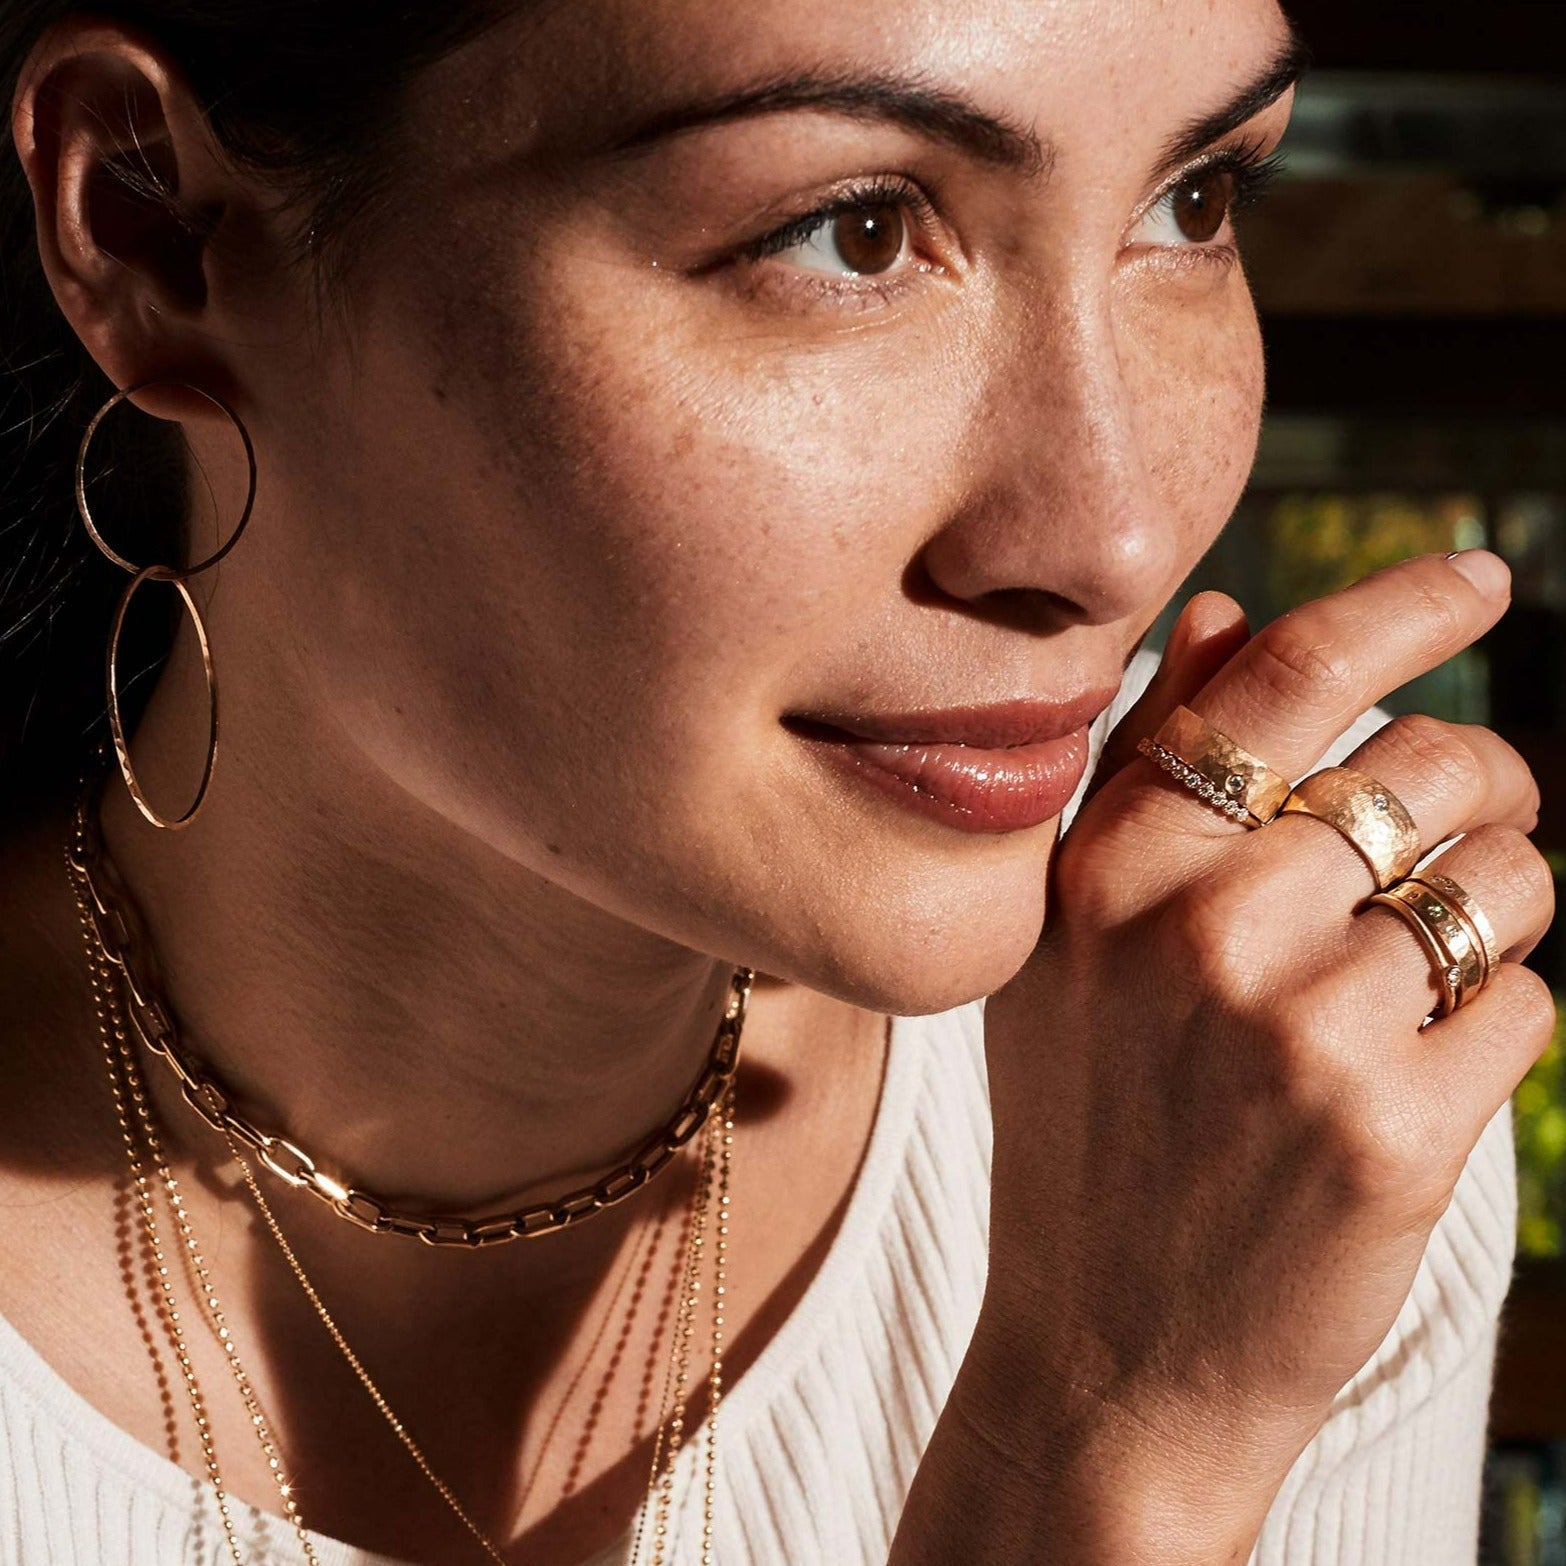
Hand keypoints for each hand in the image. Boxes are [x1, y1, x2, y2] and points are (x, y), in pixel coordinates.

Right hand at [969, 552, 1555, 1558]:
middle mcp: (1196, 928)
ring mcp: (1295, 1028)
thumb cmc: (1092, 1132)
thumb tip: (1220, 617)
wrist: (1110, 1357)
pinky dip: (1496, 1023)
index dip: (1398, 606)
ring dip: (1493, 910)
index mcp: (1107, 872)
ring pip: (1502, 879)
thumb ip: (1138, 777)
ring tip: (1415, 975)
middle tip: (1458, 834)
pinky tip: (1411, 1076)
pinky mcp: (1394, 1129)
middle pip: (1425, 764)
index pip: (1279, 683)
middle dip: (1477, 784)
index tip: (1478, 577)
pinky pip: (1526, 1001)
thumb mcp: (1070, 949)